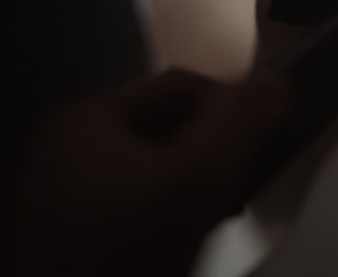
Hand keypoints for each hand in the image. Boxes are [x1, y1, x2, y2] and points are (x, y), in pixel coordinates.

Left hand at [6, 69, 291, 276]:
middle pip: (164, 126)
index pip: (180, 83)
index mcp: (84, 118)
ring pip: (150, 167)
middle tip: (242, 186)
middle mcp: (63, 147)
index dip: (232, 105)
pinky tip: (182, 240)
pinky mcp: (67, 235)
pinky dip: (165, 212)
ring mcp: (60, 194)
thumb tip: (277, 82)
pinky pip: (130, 203)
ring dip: (193, 184)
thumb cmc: (124, 255)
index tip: (265, 142)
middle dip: (212, 152)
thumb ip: (238, 124)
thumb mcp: (194, 180)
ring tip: (219, 215)